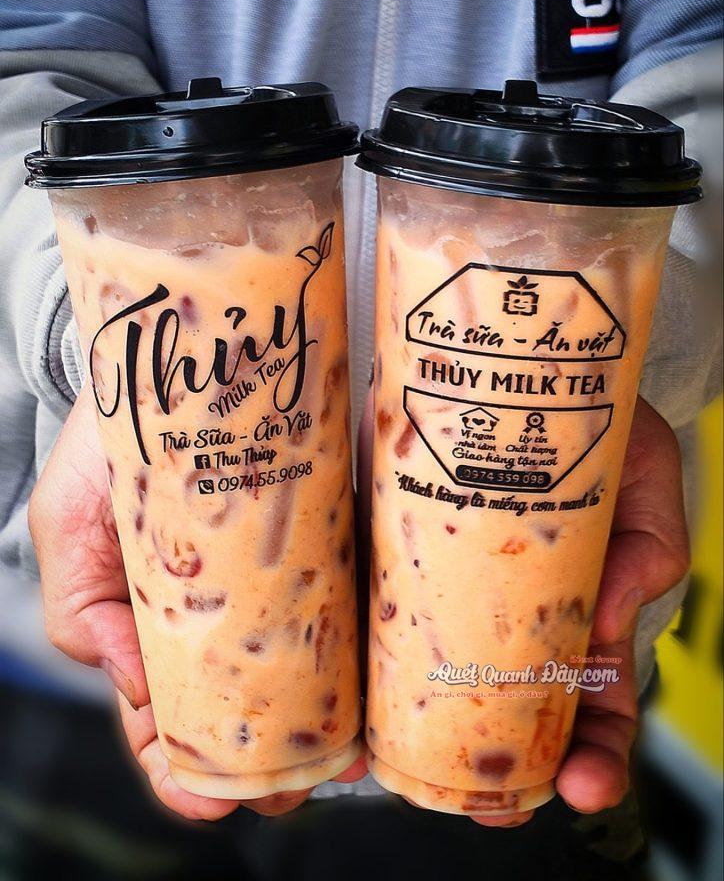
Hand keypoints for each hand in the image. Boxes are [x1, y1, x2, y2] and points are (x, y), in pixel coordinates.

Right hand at [29, 385, 365, 820]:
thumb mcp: (68, 526)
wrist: (173, 355)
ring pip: (303, 669)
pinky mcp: (324, 535)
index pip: (161, 719)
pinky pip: (349, 597)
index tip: (206, 803)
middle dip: (262, 765)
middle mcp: (220, 610)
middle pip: (242, 708)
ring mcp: (278, 576)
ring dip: (324, 724)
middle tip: (288, 789)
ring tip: (344, 758)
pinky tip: (378, 680)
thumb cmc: (107, 445)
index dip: (178, 772)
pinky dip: (364, 645)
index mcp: (150, 624)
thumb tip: (139, 692)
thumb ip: (84, 613)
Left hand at [358, 392, 688, 827]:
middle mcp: (505, 614)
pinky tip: (341, 714)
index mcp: (578, 610)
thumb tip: (603, 619)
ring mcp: (440, 589)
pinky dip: (351, 676)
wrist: (515, 358)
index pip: (596, 703)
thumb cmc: (596, 418)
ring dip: (416, 746)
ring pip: (429, 688)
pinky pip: (365, 623)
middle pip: (509, 715)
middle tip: (491, 808)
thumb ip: (650, 542)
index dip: (598, 754)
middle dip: (505, 777)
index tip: (586, 786)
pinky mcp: (384, 556)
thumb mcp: (646, 471)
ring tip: (400, 779)